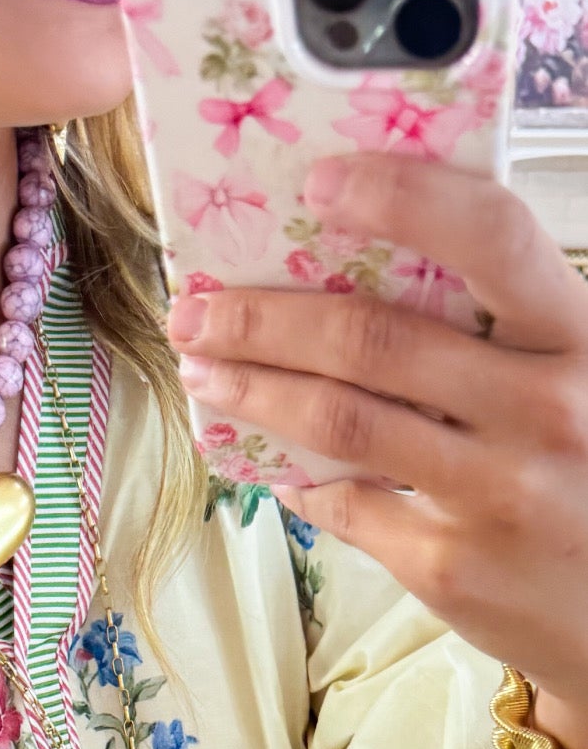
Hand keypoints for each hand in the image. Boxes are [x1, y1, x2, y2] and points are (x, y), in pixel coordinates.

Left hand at [167, 153, 587, 746]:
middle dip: (265, 318)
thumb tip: (354, 270)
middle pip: (373, 340)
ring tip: (205, 369)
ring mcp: (494, 494)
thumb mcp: (574, 378)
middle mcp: (543, 410)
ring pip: (340, 422)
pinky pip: (347, 505)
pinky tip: (266, 460)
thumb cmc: (585, 475)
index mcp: (575, 338)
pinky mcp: (450, 566)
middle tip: (199, 306)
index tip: (320, 182)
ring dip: (253, 389)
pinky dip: (296, 479)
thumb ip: (499, 330)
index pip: (492, 235)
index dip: (401, 198)